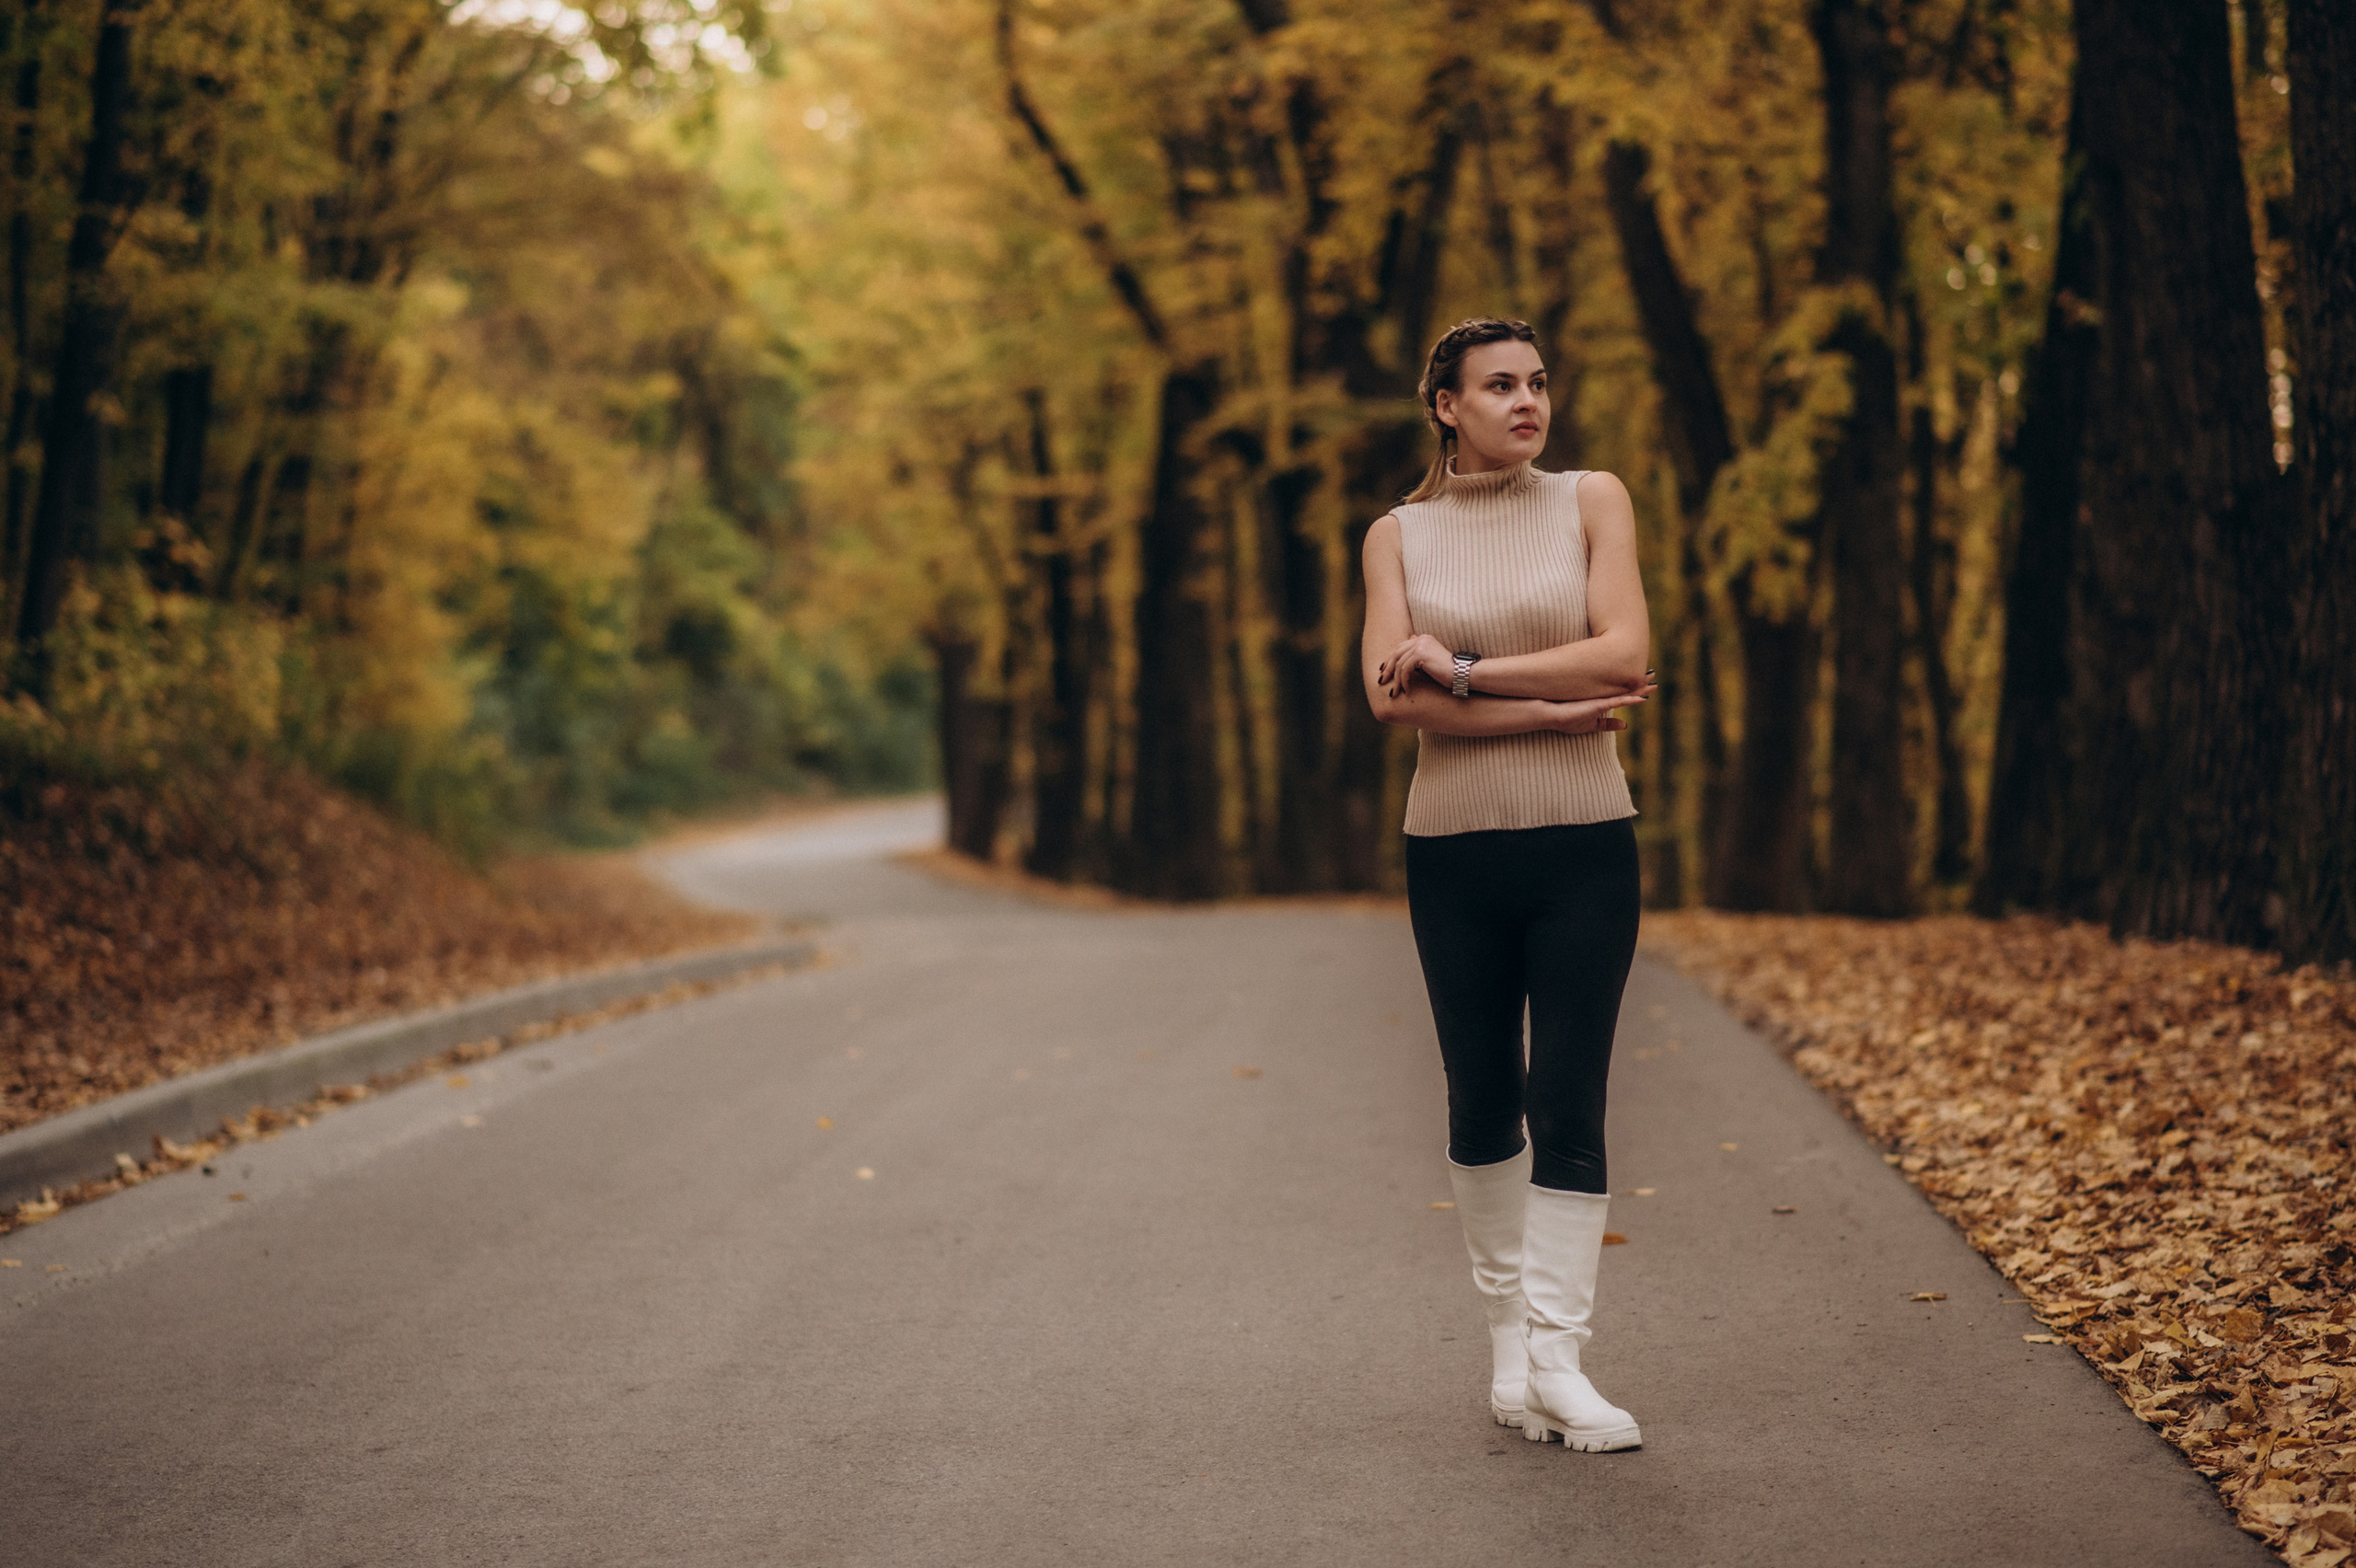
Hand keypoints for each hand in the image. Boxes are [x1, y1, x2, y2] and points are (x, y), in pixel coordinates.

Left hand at [1375, 633, 1454, 698]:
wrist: (1462, 674)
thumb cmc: (1448, 672)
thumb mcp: (1429, 663)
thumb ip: (1417, 658)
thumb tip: (1403, 659)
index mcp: (1423, 638)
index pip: (1400, 648)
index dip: (1390, 660)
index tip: (1383, 671)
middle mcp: (1421, 639)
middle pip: (1396, 654)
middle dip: (1387, 669)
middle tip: (1381, 681)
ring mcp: (1421, 645)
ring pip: (1399, 664)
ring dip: (1396, 680)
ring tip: (1394, 692)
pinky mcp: (1421, 654)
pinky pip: (1404, 669)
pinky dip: (1403, 681)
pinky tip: (1406, 691)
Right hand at [1539, 684, 1653, 733]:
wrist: (1550, 714)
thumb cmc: (1566, 719)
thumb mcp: (1592, 725)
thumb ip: (1608, 725)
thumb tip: (1625, 725)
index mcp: (1603, 700)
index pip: (1623, 693)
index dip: (1636, 688)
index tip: (1647, 681)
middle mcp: (1603, 696)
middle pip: (1626, 688)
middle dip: (1641, 681)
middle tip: (1653, 673)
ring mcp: (1601, 699)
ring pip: (1625, 692)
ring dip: (1640, 687)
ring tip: (1653, 678)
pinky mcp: (1597, 705)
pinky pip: (1618, 702)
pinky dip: (1631, 700)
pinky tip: (1643, 698)